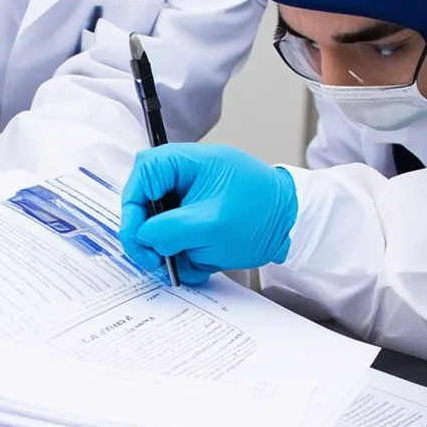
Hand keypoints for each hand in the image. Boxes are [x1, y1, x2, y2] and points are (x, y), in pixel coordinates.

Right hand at [119, 144, 297, 285]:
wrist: (294, 226)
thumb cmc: (262, 215)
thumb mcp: (212, 225)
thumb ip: (170, 230)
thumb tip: (143, 236)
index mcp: (188, 162)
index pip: (143, 174)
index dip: (132, 206)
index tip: (136, 237)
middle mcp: (185, 176)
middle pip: (145, 201)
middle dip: (148, 234)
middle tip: (154, 259)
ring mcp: (191, 198)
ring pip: (158, 225)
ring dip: (168, 249)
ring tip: (187, 263)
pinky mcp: (197, 218)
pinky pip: (177, 238)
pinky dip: (184, 255)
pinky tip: (200, 263)